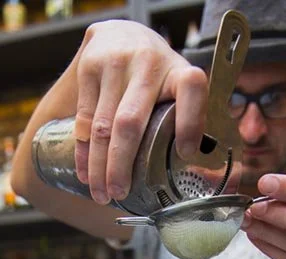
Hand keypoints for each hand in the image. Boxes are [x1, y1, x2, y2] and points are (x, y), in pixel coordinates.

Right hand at [73, 20, 207, 204]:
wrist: (122, 34)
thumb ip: (188, 118)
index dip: (190, 123)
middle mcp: (148, 64)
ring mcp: (115, 64)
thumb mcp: (179, 86)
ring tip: (102, 194)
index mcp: (179, 72)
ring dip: (99, 166)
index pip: (192, 91)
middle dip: (122, 164)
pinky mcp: (89, 68)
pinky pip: (84, 119)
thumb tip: (197, 168)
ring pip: (103, 126)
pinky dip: (84, 152)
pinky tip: (86, 174)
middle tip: (120, 193)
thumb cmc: (158, 75)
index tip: (186, 153)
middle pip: (130, 123)